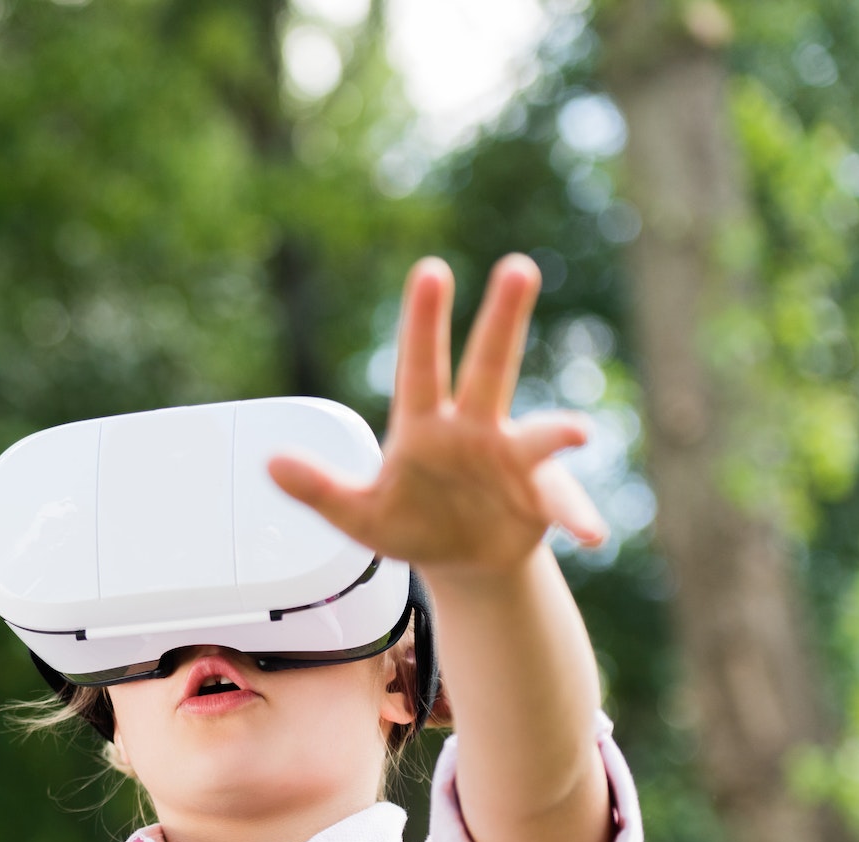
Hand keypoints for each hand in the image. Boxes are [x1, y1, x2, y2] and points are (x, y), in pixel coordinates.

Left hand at [268, 254, 607, 575]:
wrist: (461, 558)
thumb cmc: (409, 523)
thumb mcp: (357, 516)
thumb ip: (320, 489)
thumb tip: (269, 463)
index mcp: (425, 426)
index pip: (421, 367)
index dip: (424, 323)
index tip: (431, 271)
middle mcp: (474, 428)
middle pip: (489, 367)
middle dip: (503, 320)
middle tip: (518, 266)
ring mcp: (513, 460)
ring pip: (537, 434)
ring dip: (555, 431)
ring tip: (573, 433)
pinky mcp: (542, 498)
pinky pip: (563, 503)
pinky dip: (576, 516)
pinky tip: (589, 535)